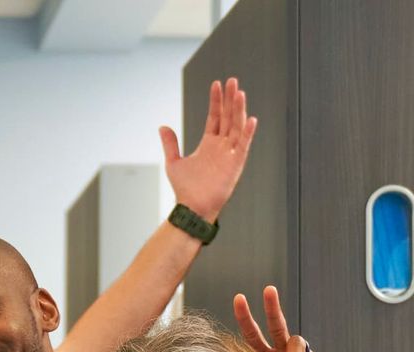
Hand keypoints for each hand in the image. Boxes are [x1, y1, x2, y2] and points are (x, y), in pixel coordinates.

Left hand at [161, 77, 257, 221]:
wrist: (192, 207)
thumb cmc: (185, 189)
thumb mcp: (174, 162)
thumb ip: (170, 143)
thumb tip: (162, 126)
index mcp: (209, 143)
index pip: (215, 117)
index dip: (216, 101)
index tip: (217, 84)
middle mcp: (222, 146)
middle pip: (228, 117)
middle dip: (230, 99)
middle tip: (233, 81)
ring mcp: (230, 154)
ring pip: (237, 127)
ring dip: (239, 110)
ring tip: (240, 92)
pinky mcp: (236, 164)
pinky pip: (244, 146)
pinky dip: (248, 133)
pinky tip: (250, 118)